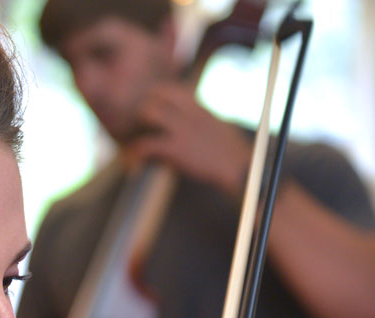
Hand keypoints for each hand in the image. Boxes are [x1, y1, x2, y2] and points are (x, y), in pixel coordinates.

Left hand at [123, 83, 251, 194]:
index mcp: (198, 108)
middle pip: (154, 97)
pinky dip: (134, 156)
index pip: (168, 89)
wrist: (241, 170)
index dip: (153, 100)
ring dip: (136, 129)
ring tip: (133, 149)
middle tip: (135, 134)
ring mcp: (182, 129)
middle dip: (141, 114)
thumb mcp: (219, 127)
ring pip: (147, 113)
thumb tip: (198, 118)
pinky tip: (132, 167)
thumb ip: (203, 119)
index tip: (147, 116)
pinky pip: (145, 145)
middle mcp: (189, 113)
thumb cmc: (232, 154)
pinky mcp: (177, 148)